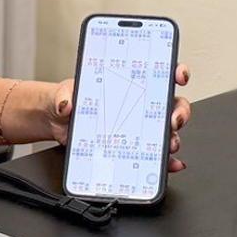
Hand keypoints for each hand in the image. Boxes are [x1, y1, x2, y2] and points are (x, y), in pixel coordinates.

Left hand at [47, 64, 193, 171]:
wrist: (56, 123)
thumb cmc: (67, 100)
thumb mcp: (64, 92)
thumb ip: (64, 95)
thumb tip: (67, 104)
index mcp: (127, 83)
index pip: (160, 73)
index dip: (175, 71)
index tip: (178, 75)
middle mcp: (138, 104)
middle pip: (172, 104)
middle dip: (180, 111)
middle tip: (173, 119)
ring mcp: (137, 127)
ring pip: (167, 131)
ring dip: (173, 138)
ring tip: (169, 145)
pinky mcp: (132, 147)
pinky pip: (155, 155)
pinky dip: (166, 161)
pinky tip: (169, 165)